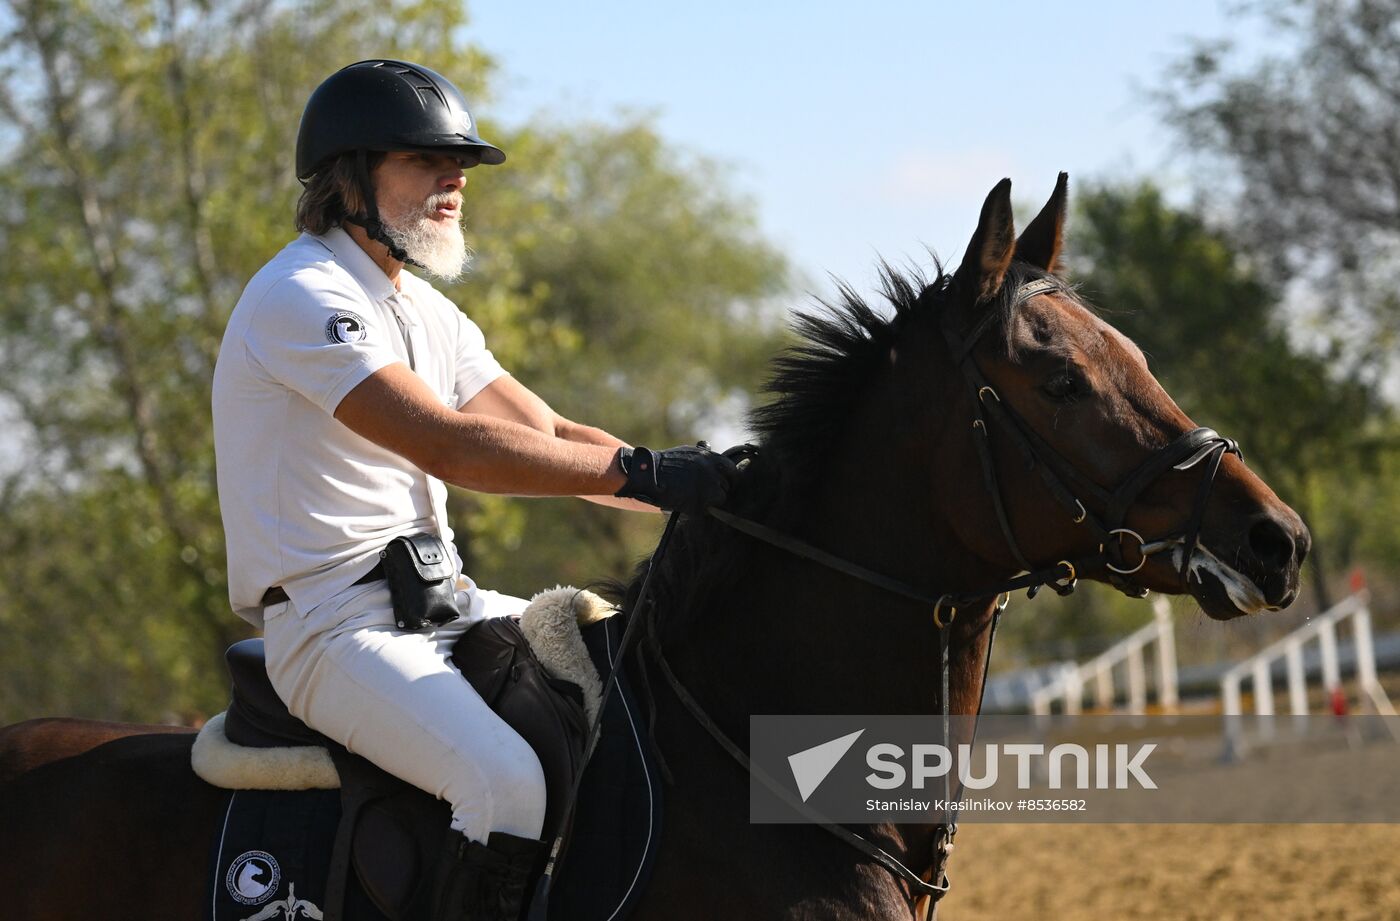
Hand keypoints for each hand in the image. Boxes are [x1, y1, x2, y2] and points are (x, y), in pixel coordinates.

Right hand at [615, 444, 738, 512]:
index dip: (729, 478)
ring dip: (710, 500)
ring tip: (694, 496)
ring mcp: (708, 488)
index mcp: (711, 458)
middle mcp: (713, 472)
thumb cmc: (665, 464)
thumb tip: (716, 460)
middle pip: (727, 486)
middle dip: (719, 489)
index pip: (732, 470)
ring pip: (720, 498)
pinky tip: (688, 502)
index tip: (725, 483)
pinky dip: (700, 508)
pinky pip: (707, 509)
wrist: (649, 474)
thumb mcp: (689, 453)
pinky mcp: (700, 503)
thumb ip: (705, 457)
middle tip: (706, 492)